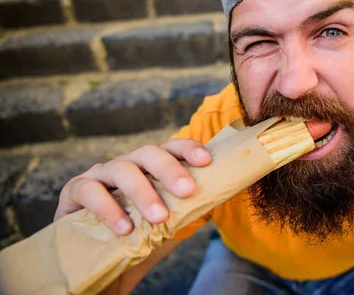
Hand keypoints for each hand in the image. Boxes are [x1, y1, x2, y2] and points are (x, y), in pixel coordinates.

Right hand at [55, 139, 211, 234]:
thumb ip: (189, 211)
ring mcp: (99, 175)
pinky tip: (125, 228)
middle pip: (148, 153)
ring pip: (122, 169)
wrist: (98, 265)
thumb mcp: (167, 226)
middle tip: (188, 191)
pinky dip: (109, 209)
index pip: (171, 148)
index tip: (207, 161)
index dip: (188, 149)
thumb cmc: (137, 239)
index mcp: (150, 169)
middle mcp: (126, 165)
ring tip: (159, 218)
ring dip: (143, 192)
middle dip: (170, 170)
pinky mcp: (74, 191)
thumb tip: (220, 197)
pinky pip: (90, 191)